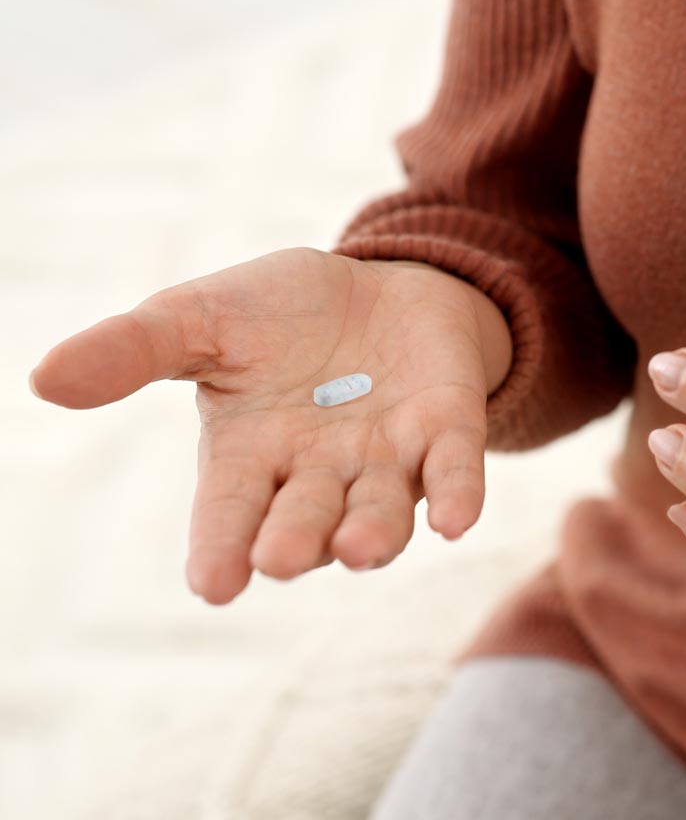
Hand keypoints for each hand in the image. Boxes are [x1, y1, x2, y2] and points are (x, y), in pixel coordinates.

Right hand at [31, 248, 511, 603]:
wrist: (376, 283)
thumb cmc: (280, 313)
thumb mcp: (202, 318)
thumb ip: (136, 350)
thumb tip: (43, 378)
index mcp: (252, 456)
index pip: (229, 514)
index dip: (221, 548)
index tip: (214, 584)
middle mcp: (319, 473)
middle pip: (306, 521)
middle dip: (295, 540)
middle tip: (281, 558)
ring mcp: (386, 458)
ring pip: (380, 510)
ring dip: (373, 531)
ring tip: (360, 546)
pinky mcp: (445, 429)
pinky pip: (452, 470)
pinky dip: (456, 494)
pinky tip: (458, 519)